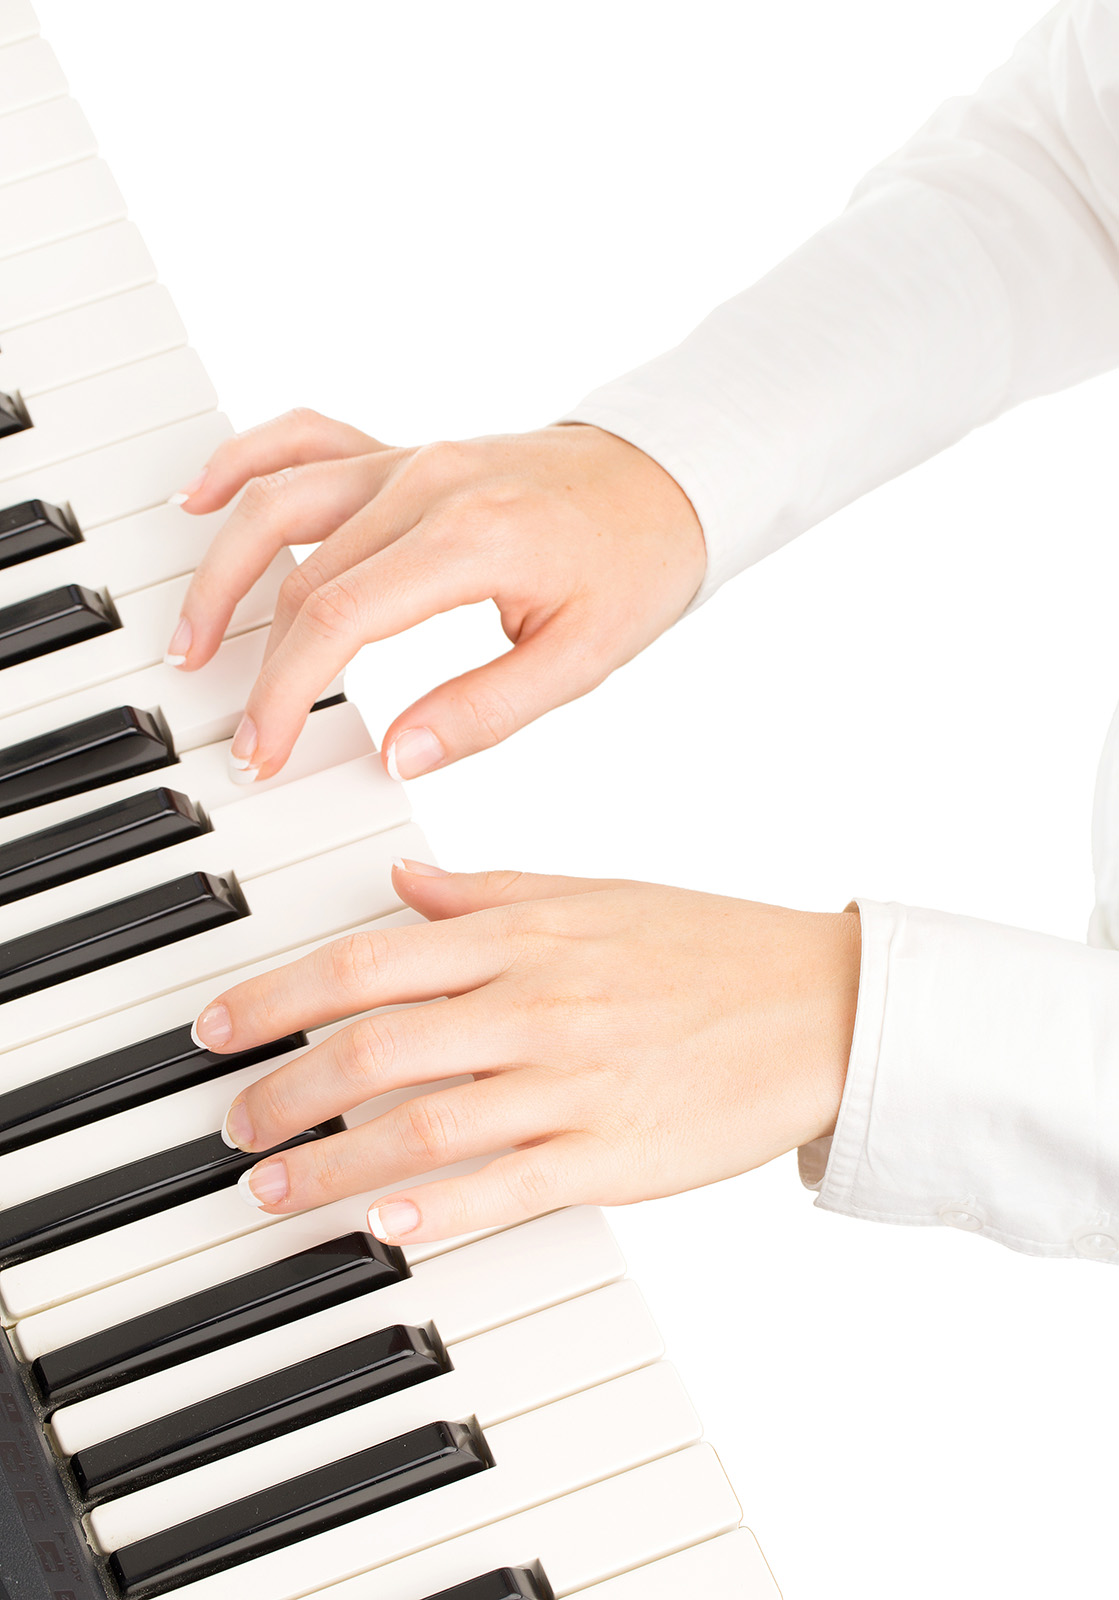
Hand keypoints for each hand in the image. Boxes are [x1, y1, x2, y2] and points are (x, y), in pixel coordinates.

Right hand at [167, 412, 705, 781]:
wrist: (671, 479)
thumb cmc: (636, 563)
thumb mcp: (581, 659)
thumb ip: (484, 710)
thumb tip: (397, 754)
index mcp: (469, 540)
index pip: (336, 618)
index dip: (283, 692)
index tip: (264, 750)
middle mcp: (425, 486)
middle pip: (298, 573)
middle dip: (254, 663)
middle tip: (242, 733)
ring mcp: (410, 460)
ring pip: (279, 499)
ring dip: (222, 568)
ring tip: (193, 637)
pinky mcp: (408, 452)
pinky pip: (309, 439)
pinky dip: (247, 463)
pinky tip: (203, 499)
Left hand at [192, 863, 860, 1243]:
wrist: (823, 1004)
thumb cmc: (709, 948)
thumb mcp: (594, 895)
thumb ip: (489, 891)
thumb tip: (401, 885)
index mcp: (526, 935)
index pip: (368, 961)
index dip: (277, 996)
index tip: (217, 1027)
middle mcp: (537, 1001)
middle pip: (375, 1043)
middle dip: (283, 1087)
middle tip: (235, 1123)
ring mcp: (575, 1080)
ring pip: (424, 1120)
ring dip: (331, 1159)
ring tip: (272, 1188)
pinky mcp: (616, 1153)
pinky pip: (509, 1184)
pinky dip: (438, 1205)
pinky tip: (383, 1224)